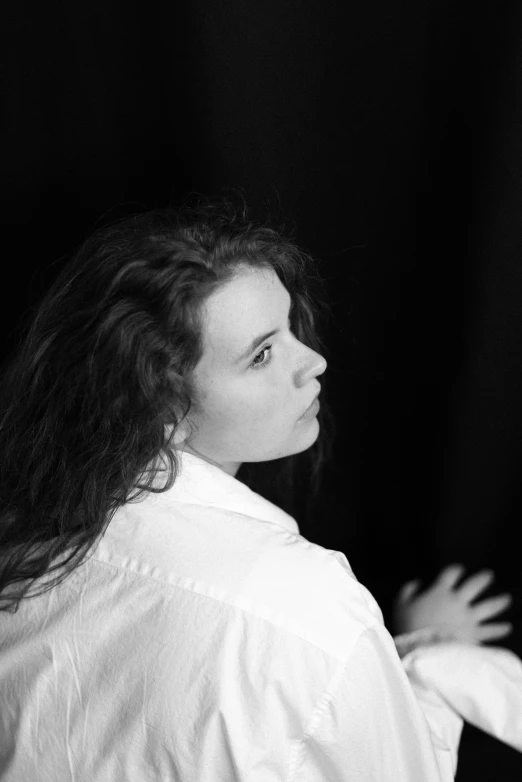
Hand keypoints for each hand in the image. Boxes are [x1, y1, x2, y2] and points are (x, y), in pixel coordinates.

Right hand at [391, 564, 512, 643]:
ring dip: (499, 601)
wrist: (424, 650)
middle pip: (474, 585)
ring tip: (507, 598)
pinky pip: (490, 631)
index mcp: (440, 592)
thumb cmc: (410, 626)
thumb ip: (409, 590)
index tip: (458, 568)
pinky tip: (508, 626)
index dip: (455, 570)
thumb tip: (417, 582)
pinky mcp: (475, 634)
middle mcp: (458, 601)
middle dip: (482, 579)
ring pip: (488, 606)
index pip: (450, 574)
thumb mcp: (401, 604)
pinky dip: (499, 629)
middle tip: (489, 575)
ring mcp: (469, 618)